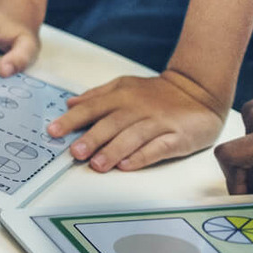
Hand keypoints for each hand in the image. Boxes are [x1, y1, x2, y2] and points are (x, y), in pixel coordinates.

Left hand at [57, 68, 227, 171]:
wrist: (198, 91)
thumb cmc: (157, 93)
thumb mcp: (124, 86)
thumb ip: (97, 95)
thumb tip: (70, 103)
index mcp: (121, 96)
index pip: (92, 108)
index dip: (72, 120)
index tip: (53, 131)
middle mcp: (137, 109)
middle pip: (111, 124)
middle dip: (92, 138)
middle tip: (75, 152)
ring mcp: (158, 123)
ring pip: (133, 137)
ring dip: (114, 151)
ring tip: (97, 164)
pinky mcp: (177, 137)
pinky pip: (158, 147)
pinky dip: (142, 156)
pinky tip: (128, 166)